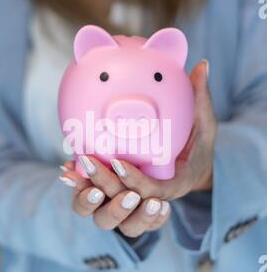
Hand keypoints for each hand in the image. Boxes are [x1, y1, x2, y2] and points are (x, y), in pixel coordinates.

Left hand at [60, 60, 215, 235]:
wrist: (191, 168)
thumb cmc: (200, 147)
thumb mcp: (206, 125)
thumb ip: (201, 101)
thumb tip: (202, 65)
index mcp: (173, 186)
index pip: (152, 190)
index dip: (134, 180)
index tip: (117, 162)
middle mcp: (151, 197)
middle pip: (124, 204)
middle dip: (104, 185)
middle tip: (86, 160)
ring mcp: (134, 198)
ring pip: (107, 206)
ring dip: (87, 192)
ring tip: (68, 171)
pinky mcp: (121, 193)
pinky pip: (99, 195)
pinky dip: (83, 185)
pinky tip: (65, 170)